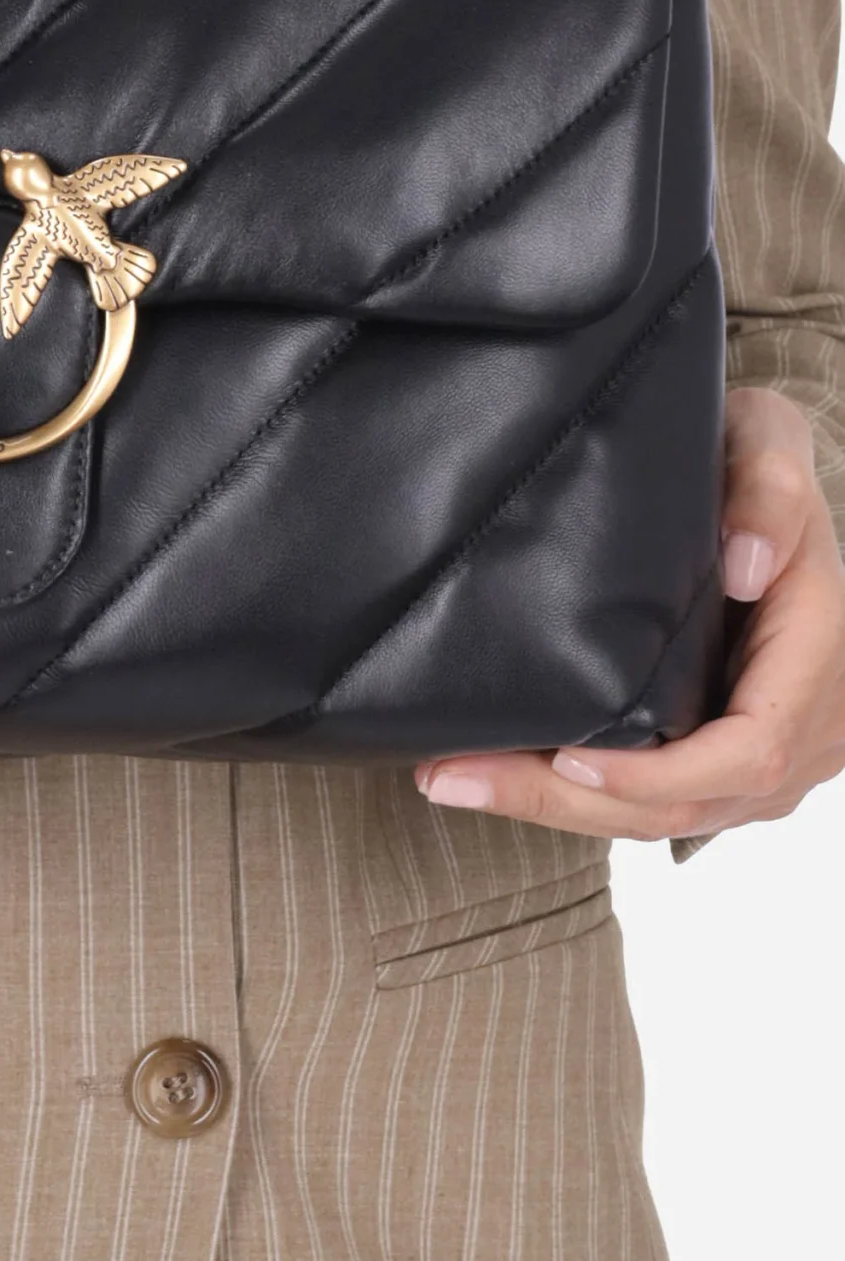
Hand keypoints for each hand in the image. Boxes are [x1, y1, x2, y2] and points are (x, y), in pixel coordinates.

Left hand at [416, 387, 844, 841]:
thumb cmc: (759, 460)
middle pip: (690, 805)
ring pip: (667, 819)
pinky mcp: (729, 760)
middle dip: (568, 802)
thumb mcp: (770, 441)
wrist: (763, 487)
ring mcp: (773, 754)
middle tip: (455, 774)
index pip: (750, 749)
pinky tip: (500, 772)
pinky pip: (660, 801)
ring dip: (556, 807)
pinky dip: (580, 797)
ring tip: (452, 776)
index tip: (570, 759)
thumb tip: (743, 564)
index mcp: (818, 655)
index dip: (660, 773)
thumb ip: (769, 489)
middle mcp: (808, 725)